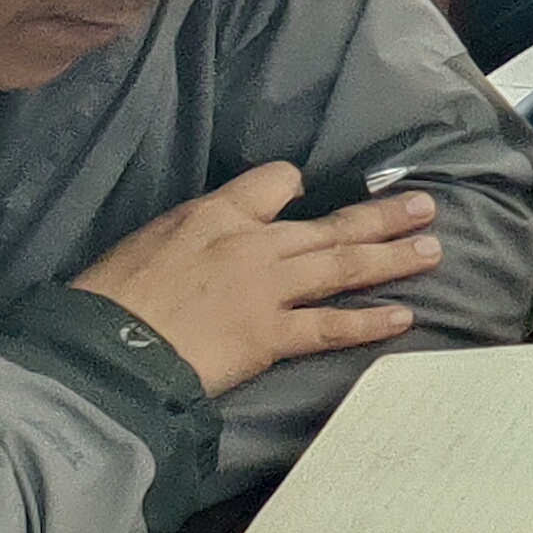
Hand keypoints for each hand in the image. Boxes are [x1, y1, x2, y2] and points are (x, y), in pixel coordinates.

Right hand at [71, 163, 442, 398]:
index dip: (293, 186)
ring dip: (393, 256)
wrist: (100, 350)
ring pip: (344, 266)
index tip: (308, 192)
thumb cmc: (105, 300)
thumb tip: (200, 241)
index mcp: (215, 215)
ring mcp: (267, 290)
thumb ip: (188, 235)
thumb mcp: (143, 242)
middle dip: (381, 215)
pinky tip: (401, 315)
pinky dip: (368, 321)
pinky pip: (330, 327)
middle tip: (424, 206)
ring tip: (432, 247)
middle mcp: (253, 244)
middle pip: (330, 224)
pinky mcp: (269, 337)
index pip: (273, 181)